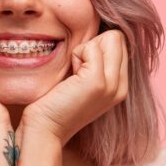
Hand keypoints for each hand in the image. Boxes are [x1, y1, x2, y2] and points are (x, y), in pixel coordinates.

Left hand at [20, 29, 129, 145]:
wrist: (44, 130)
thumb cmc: (55, 103)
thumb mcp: (82, 82)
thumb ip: (95, 63)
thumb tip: (97, 36)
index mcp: (120, 86)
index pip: (120, 44)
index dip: (97, 47)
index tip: (80, 69)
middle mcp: (121, 87)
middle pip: (118, 38)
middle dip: (93, 45)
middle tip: (76, 71)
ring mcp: (112, 85)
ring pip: (110, 38)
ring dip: (84, 50)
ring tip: (73, 76)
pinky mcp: (98, 82)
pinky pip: (91, 47)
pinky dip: (76, 55)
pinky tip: (68, 77)